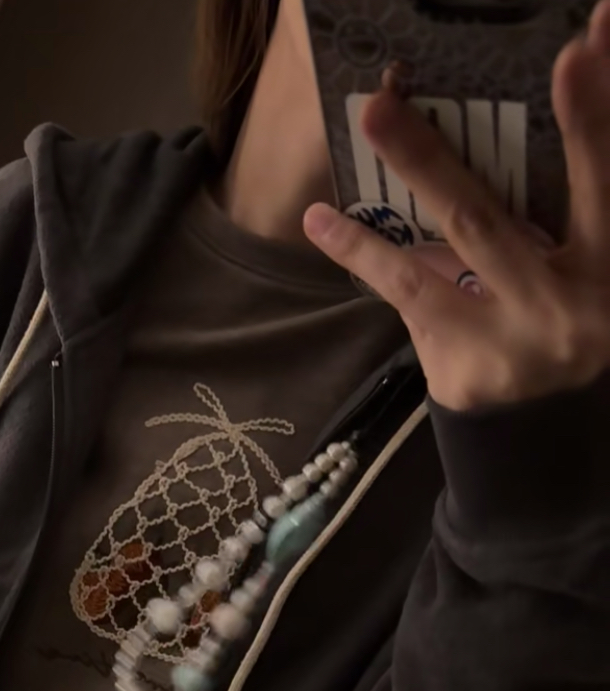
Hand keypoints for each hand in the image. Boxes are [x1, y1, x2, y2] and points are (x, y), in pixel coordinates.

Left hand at [303, 0, 609, 411]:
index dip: (591, 117)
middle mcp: (566, 301)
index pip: (602, 180)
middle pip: (489, 217)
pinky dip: (362, 254)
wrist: (546, 435)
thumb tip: (488, 132)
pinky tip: (322, 223)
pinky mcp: (465, 368)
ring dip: (394, 192)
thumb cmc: (560, 329)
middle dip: (436, 155)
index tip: (584, 43)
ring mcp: (510, 340)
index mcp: (606, 265)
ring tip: (363, 128)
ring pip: (439, 257)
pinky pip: (406, 296)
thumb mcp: (576, 269)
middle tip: (386, 100)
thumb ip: (550, 218)